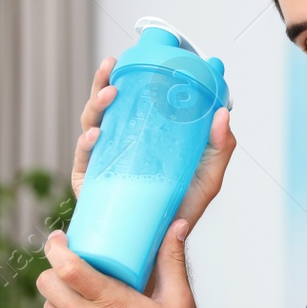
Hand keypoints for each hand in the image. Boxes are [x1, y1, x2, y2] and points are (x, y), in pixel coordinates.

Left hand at [39, 219, 204, 307]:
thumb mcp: (178, 303)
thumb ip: (172, 261)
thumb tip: (177, 226)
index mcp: (112, 303)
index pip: (67, 267)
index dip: (56, 248)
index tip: (58, 240)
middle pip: (47, 285)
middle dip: (55, 274)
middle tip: (69, 274)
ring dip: (61, 304)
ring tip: (82, 307)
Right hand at [71, 58, 236, 229]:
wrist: (159, 250)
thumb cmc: (181, 212)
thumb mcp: (207, 178)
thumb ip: (219, 147)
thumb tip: (223, 114)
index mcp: (140, 138)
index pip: (129, 103)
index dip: (127, 78)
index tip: (130, 57)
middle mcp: (118, 146)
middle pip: (104, 108)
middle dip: (104, 83)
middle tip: (113, 68)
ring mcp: (101, 164)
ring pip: (90, 126)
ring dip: (97, 106)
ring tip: (110, 94)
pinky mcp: (89, 185)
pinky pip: (83, 160)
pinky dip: (86, 144)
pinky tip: (95, 135)